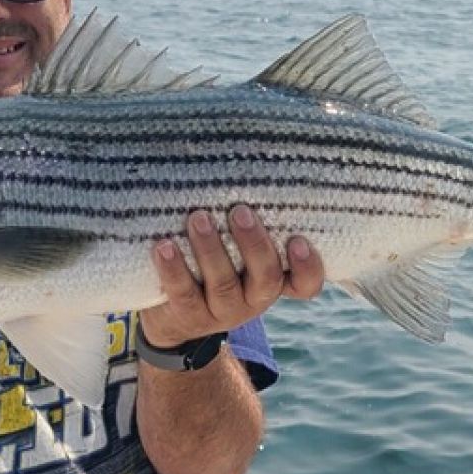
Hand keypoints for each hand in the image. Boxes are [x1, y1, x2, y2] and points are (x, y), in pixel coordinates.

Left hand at [140, 205, 323, 347]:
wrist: (172, 315)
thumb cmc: (211, 262)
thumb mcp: (235, 248)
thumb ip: (245, 221)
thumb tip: (241, 156)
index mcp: (273, 280)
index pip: (305, 283)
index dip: (308, 267)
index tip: (298, 241)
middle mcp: (254, 299)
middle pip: (265, 277)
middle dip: (253, 244)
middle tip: (239, 211)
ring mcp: (223, 311)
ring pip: (223, 285)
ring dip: (211, 250)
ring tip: (198, 218)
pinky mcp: (190, 317)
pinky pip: (183, 294)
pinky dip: (174, 269)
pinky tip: (164, 246)